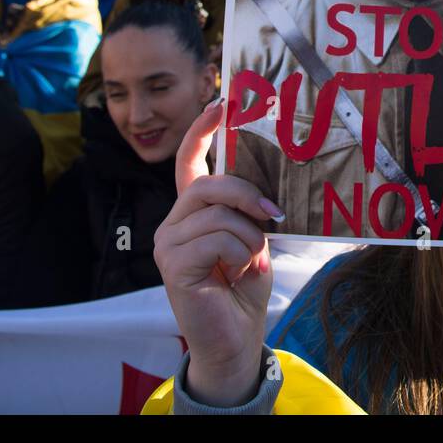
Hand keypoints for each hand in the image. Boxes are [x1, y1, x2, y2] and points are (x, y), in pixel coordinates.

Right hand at [153, 98, 281, 405]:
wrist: (235, 339)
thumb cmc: (245, 290)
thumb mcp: (254, 240)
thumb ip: (250, 211)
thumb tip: (266, 184)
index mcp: (194, 212)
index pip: (190, 163)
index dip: (202, 130)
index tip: (222, 103)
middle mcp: (174, 222)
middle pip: (208, 184)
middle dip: (246, 194)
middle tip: (274, 214)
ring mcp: (168, 243)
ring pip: (218, 213)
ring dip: (249, 235)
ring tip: (251, 259)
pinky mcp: (172, 264)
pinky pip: (218, 240)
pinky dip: (240, 254)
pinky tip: (237, 274)